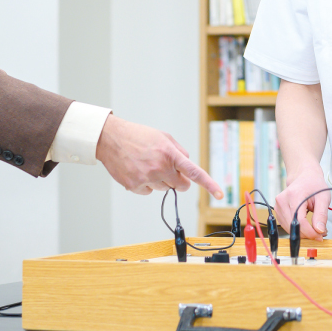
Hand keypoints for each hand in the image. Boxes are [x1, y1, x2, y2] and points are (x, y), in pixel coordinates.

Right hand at [96, 115, 222, 198]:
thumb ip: (179, 151)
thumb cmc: (138, 136)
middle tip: (169, 170)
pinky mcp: (134, 186)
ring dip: (161, 180)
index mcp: (170, 154)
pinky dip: (145, 185)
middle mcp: (160, 168)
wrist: (111, 139)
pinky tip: (137, 171)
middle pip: (181, 186)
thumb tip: (188, 164)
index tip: (220, 194)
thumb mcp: (163, 137)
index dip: (209, 184)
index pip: (194, 172)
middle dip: (179, 180)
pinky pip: (149, 192)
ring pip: (164, 189)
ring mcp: (147, 178)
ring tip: (146, 165)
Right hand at [274, 164, 328, 238]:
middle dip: (307, 234)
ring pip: (289, 228)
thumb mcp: (323, 198)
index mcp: (294, 195)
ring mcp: (278, 206)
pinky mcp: (278, 211)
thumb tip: (319, 231)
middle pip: (293, 226)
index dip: (310, 232)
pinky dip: (297, 229)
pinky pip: (286, 226)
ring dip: (302, 233)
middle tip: (320, 233)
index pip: (299, 221)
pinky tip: (305, 225)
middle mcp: (282, 201)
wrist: (304, 176)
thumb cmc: (314, 185)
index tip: (320, 236)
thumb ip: (321, 215)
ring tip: (314, 228)